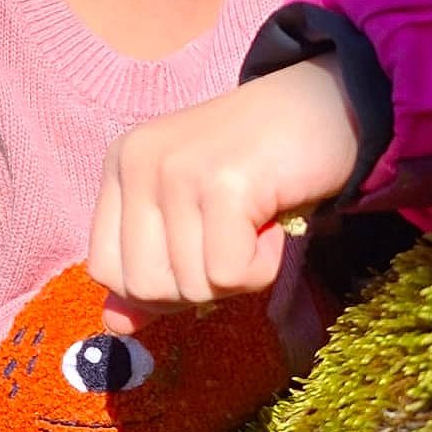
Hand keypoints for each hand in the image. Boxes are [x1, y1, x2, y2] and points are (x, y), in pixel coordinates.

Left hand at [88, 57, 358, 333]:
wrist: (327, 105)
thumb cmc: (260, 164)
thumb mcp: (192, 212)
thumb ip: (152, 264)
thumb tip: (115, 326)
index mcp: (122, 165)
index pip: (104, 267)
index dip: (155, 286)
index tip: (201, 257)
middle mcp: (138, 162)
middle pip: (143, 285)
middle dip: (198, 286)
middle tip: (235, 240)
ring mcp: (177, 170)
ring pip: (190, 286)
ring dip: (238, 274)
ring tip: (257, 223)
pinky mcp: (223, 184)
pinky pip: (230, 276)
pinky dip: (263, 267)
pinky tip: (273, 223)